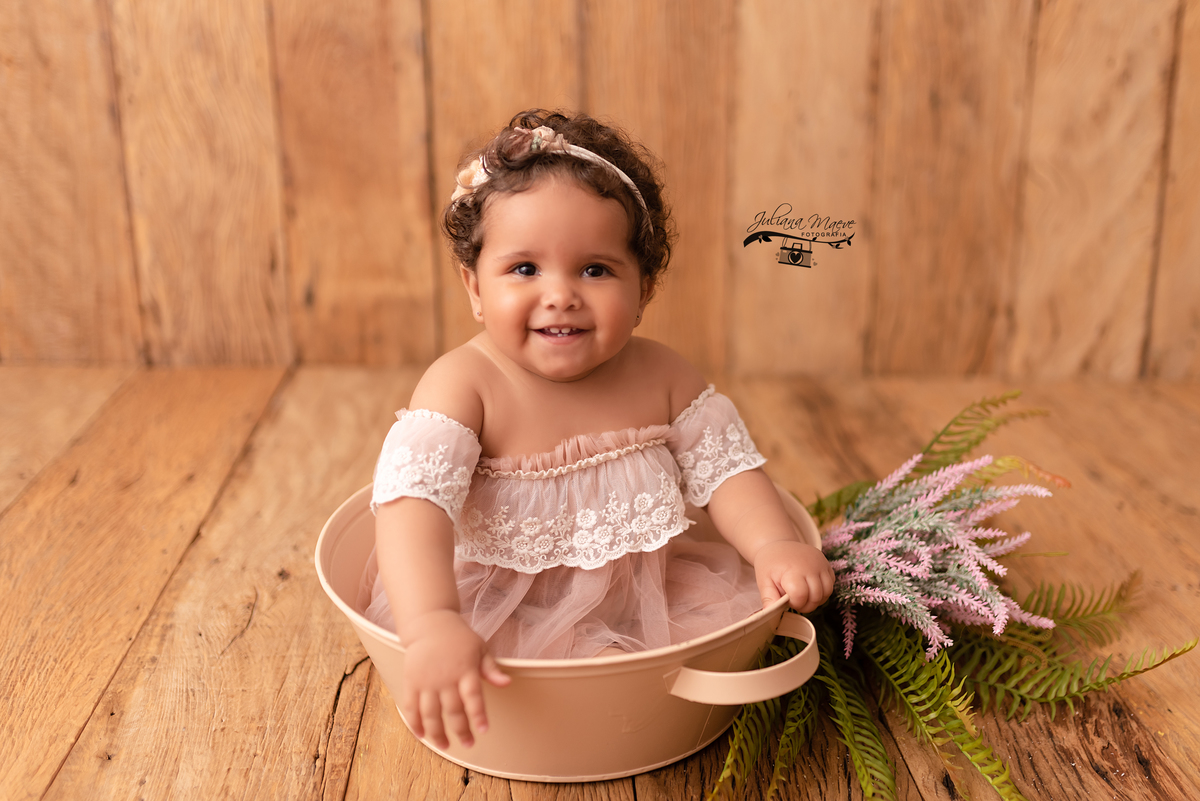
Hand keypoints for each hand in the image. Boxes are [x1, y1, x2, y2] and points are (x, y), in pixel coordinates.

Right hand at [399, 610, 510, 748]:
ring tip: (445, 746)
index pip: (473, 696)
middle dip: (461, 731)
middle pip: (453, 710)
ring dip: (437, 733)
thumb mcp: (480, 648)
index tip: (482, 730)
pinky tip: (421, 734)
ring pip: (431, 714)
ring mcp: (426, 681)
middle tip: (468, 744)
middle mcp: (445, 677)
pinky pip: (411, 707)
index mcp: (465, 669)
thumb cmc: (459, 637)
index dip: (478, 715)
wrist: (429, 624)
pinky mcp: (411, 681)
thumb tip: (507, 683)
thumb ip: (491, 669)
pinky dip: (415, 723)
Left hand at [753, 540, 834, 612]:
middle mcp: (811, 566)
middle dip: (806, 605)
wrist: (779, 546)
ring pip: (827, 592)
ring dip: (816, 599)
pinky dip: (823, 591)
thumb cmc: (771, 564)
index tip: (787, 599)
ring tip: (803, 595)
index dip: (795, 603)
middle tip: (795, 600)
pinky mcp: (827, 564)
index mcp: (793, 570)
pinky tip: (810, 588)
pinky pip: (831, 584)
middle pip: (816, 597)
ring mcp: (821, 564)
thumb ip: (768, 597)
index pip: (801, 595)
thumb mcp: (764, 580)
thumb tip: (769, 613)